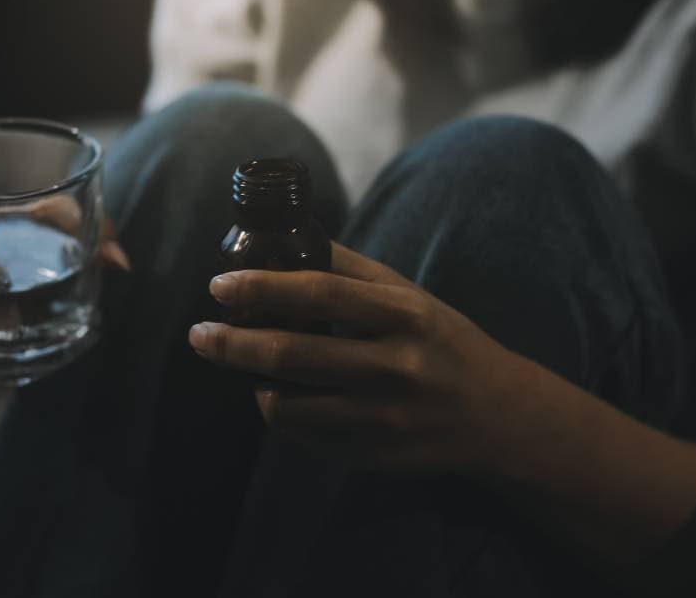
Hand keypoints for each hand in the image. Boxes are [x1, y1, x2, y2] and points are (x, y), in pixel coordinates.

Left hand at [188, 242, 534, 475]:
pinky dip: (281, 417)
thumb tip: (286, 238)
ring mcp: (385, 419)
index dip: (262, 289)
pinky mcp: (375, 456)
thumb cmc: (441, 340)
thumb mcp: (408, 294)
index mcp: (405, 315)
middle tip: (199, 335)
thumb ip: (350, 268)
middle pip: (295, 356)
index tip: (219, 286)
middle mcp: (396, 367)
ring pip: (292, 406)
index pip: (320, 294)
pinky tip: (278, 398)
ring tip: (244, 368)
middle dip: (233, 345)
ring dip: (253, 385)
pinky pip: (306, 439)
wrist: (497, 415)